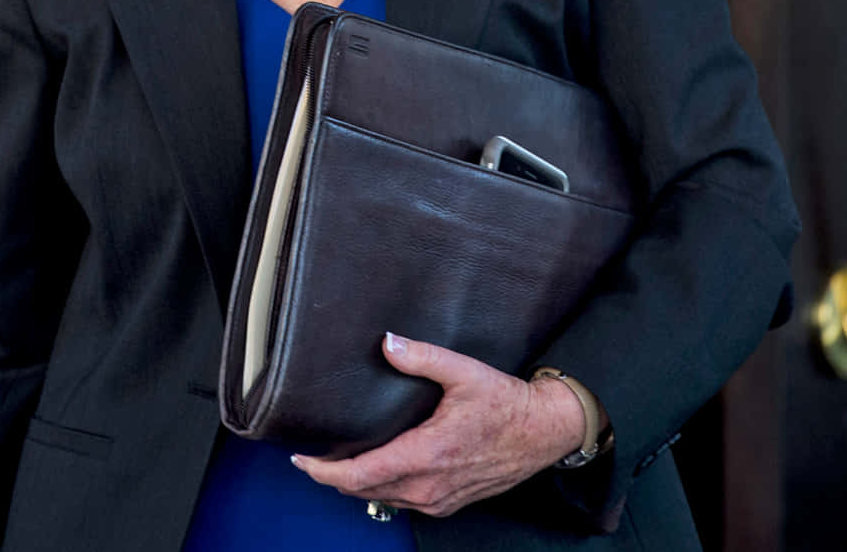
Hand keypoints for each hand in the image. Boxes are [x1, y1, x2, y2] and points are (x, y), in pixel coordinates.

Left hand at [289, 332, 586, 518]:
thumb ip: (422, 357)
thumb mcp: (464, 372)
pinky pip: (404, 502)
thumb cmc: (506, 404)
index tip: (302, 460)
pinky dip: (382, 490)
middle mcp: (430, 485)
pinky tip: (374, 473)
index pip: (361, 475)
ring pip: (384, 499)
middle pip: (364, 492)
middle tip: (310, 460)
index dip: (325, 471)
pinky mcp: (450, 502)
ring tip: (336, 465)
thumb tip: (388, 344)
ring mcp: (441, 498)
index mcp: (428, 454)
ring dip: (356, 486)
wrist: (543, 431)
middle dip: (333, 478)